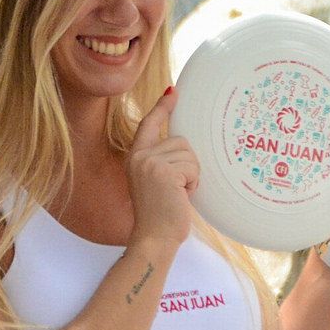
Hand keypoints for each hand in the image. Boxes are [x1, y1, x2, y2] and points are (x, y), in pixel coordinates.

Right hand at [126, 87, 198, 248]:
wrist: (154, 238)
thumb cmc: (161, 217)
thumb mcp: (158, 183)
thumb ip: (164, 163)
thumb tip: (183, 146)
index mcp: (136, 157)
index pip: (149, 124)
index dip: (163, 107)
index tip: (173, 90)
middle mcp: (139, 156)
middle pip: (182, 142)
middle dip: (188, 167)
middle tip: (176, 190)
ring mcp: (150, 162)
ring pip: (190, 155)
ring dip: (192, 177)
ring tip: (177, 195)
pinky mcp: (163, 171)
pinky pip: (193, 168)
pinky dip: (193, 184)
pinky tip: (181, 198)